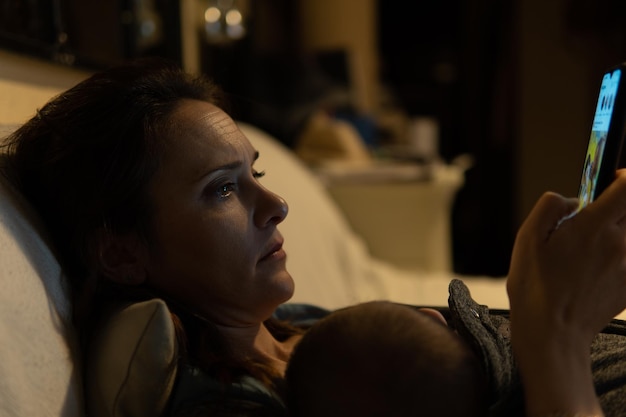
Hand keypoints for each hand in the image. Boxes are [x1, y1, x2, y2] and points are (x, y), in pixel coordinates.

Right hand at [508, 170, 625, 341]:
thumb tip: (572, 199)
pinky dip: (616, 255)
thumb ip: (550, 207)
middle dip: (617, 205)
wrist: (552, 333)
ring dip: (616, 231)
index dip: (623, 176)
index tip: (612, 178)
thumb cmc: (535, 286)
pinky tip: (592, 269)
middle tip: (594, 216)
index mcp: (593, 228)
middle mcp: (619, 244)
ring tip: (590, 247)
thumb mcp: (527, 238)